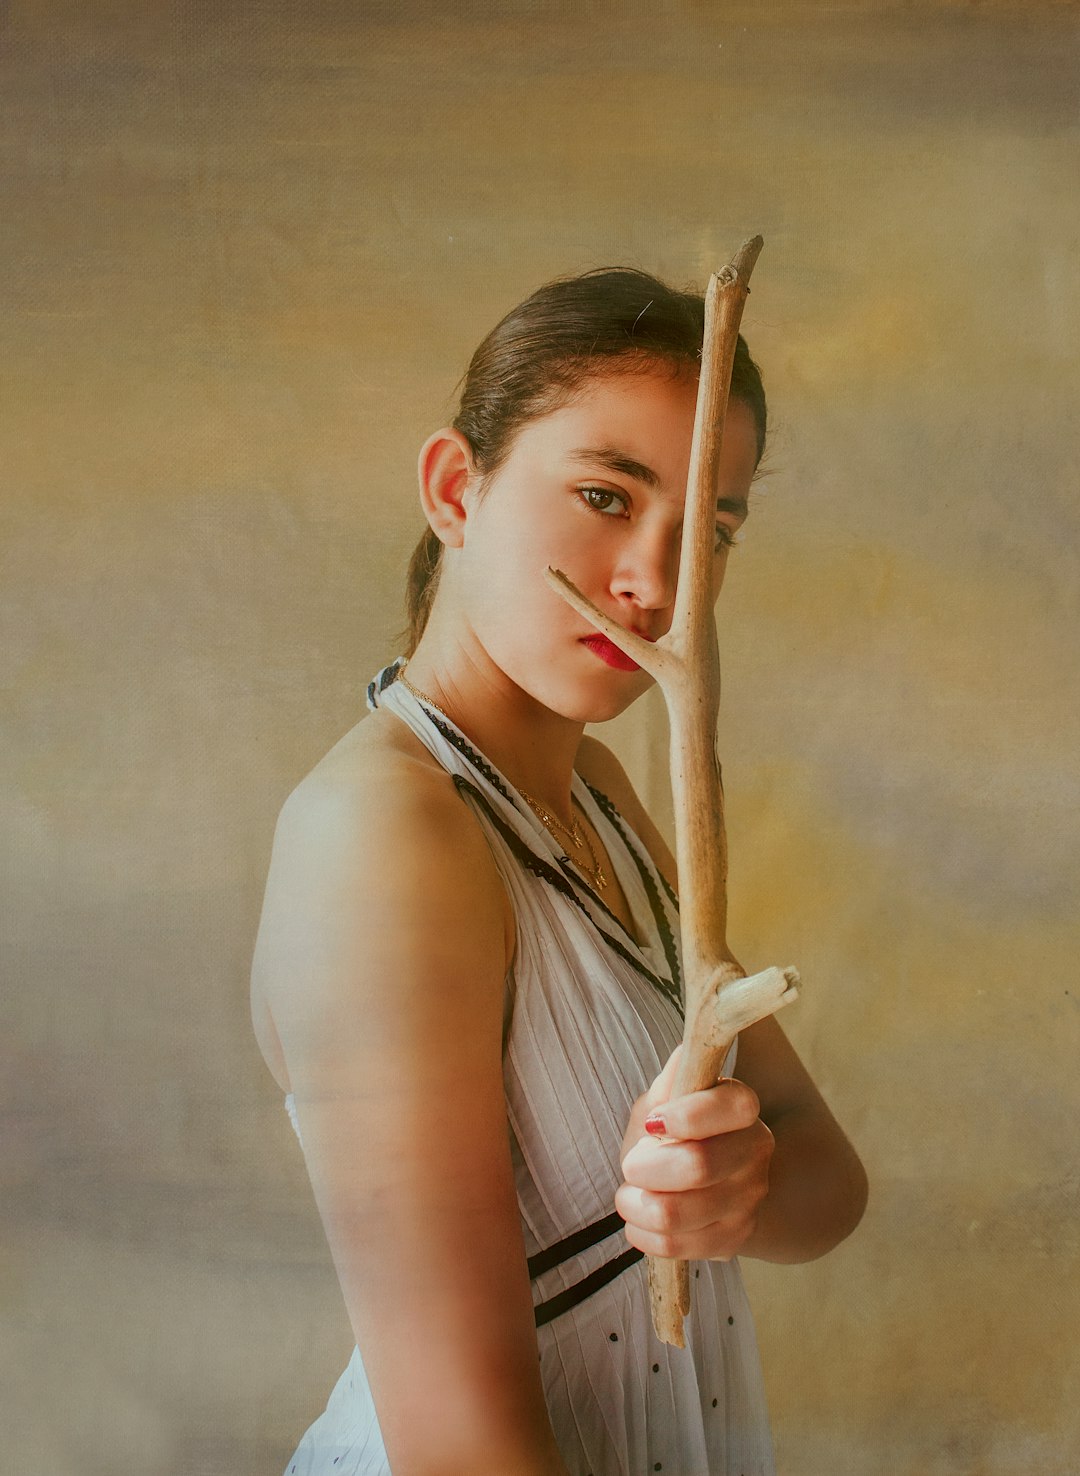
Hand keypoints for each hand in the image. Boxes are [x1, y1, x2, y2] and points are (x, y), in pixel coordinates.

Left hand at [615, 1046, 774, 1261]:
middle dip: (644, 1166)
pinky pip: (673, 1245)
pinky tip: (641, 1218)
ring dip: (635, 1203)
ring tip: (630, 1193)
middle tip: (632, 1164)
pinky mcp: (732, 1241)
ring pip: (676, 1214)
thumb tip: (684, 1053)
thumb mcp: (667, 1096)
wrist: (701, 1181)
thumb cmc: (674, 1130)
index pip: (730, 1108)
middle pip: (697, 1167)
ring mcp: (748, 1201)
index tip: (653, 1121)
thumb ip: (673, 1079)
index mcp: (742, 1107)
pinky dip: (642, 1232)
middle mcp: (755, 1153)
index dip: (686, 1116)